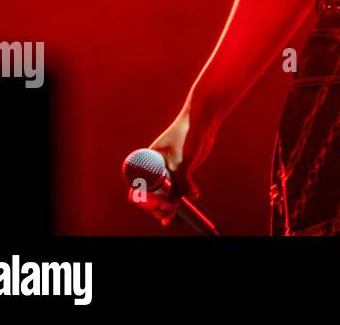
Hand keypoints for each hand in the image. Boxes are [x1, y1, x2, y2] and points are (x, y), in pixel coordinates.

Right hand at [134, 107, 215, 226]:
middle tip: (169, 210)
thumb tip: (190, 198)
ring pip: (160, 197)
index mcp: (145, 164)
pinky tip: (171, 218)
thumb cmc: (187, 137)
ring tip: (171, 215)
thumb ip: (183, 183)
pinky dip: (173, 205)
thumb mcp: (183, 162)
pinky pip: (173, 193)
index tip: (164, 203)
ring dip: (164, 208)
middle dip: (156, 207)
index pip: (138, 190)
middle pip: (147, 197)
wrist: (202, 121)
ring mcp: (166, 172)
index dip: (147, 201)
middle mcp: (153, 169)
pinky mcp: (180, 173)